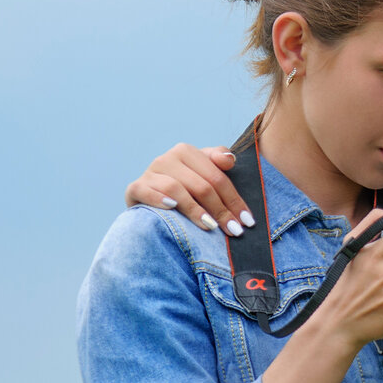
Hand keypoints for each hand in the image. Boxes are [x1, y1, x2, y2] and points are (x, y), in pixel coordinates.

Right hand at [124, 143, 253, 236]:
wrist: (150, 198)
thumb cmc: (184, 186)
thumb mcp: (203, 172)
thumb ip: (218, 161)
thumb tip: (229, 160)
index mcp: (187, 152)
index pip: (217, 177)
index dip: (234, 200)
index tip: (247, 221)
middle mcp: (167, 158)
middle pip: (201, 185)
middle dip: (221, 210)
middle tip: (234, 230)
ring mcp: (150, 172)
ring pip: (176, 189)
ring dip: (195, 210)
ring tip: (210, 227)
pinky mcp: (135, 188)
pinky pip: (146, 191)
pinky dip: (159, 199)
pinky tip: (172, 208)